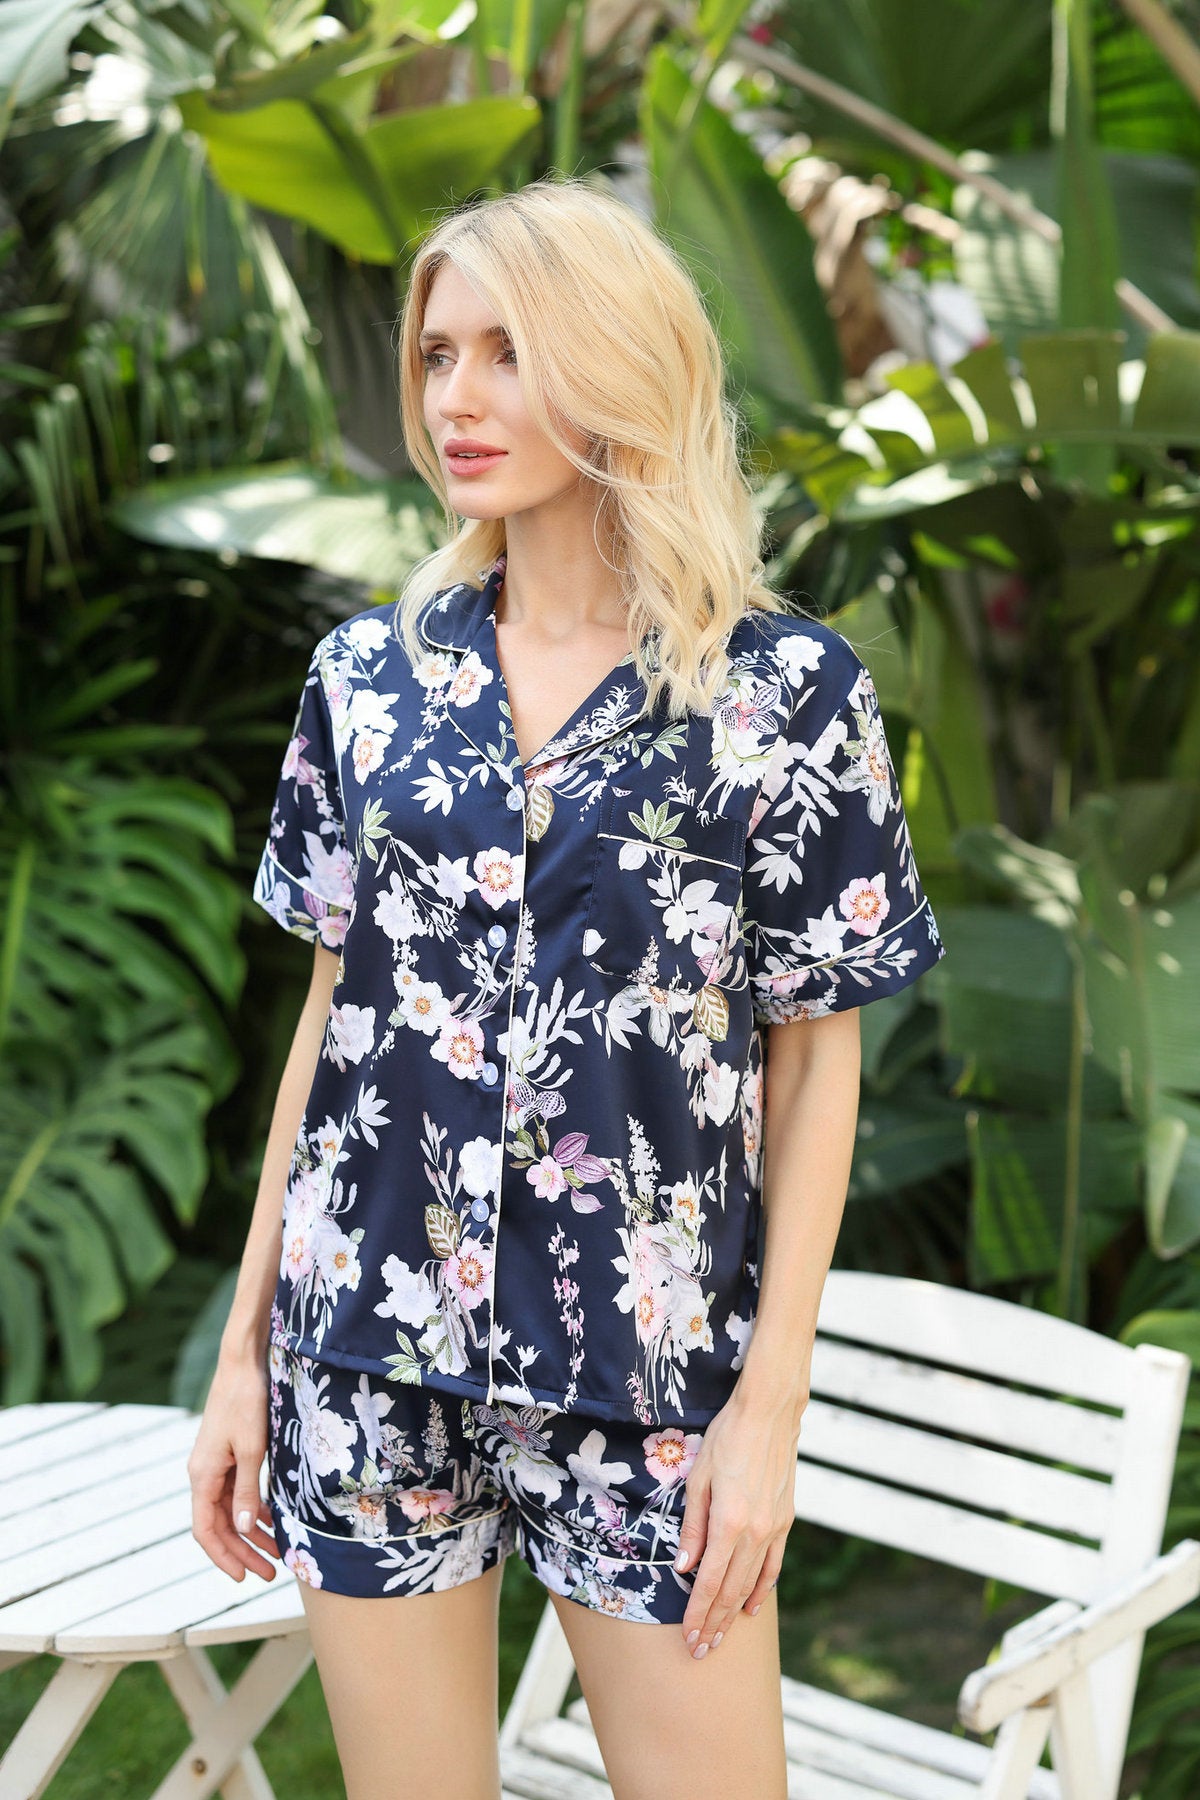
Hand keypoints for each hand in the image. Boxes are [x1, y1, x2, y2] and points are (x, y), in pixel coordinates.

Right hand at [188, 1354, 279, 1582]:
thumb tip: (245, 1529)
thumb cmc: (246, 1401)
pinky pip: (238, 1492)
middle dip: (244, 1551)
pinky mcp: (229, 1454)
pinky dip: (254, 1508)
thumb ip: (247, 1490)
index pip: (206, 1531)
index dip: (224, 1557)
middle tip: (271, 1572)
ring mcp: (216, 1464)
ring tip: (279, 1552)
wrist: (243, 1363)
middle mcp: (204, 1474)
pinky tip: (274, 1519)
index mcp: (202, 1476)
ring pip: (231, 1510)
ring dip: (252, 1532)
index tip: (245, 1577)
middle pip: (220, 1526)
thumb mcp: (251, 1449)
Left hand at [672, 1389, 800, 1658]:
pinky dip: (762, 1589)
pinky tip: (752, 1607)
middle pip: (731, 1590)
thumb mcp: (698, 1479)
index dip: (698, 1613)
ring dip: (735, 1613)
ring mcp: (774, 1528)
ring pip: (753, 1583)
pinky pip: (773, 1565)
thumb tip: (683, 1568)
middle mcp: (755, 1533)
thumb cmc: (726, 1439)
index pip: (710, 1582)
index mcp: (729, 1523)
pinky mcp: (785, 1520)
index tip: (688, 1638)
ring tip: (721, 1637)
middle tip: (700, 1651)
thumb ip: (692, 1527)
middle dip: (714, 1623)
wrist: (769, 1414)